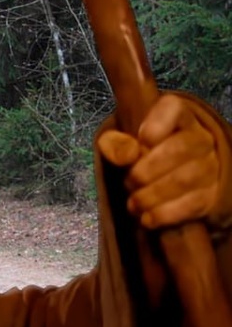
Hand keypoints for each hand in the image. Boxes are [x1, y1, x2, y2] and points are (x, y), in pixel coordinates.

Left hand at [97, 93, 231, 232]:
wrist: (171, 176)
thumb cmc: (143, 154)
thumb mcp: (123, 143)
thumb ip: (115, 143)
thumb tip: (126, 154)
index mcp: (178, 116)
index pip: (174, 108)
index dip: (157, 124)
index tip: (142, 140)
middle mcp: (200, 138)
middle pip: (180, 149)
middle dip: (146, 170)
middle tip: (129, 182)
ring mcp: (209, 166)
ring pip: (185, 179)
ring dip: (153, 195)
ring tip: (133, 203)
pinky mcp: (211, 194)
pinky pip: (193, 204)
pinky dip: (166, 214)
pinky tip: (147, 218)